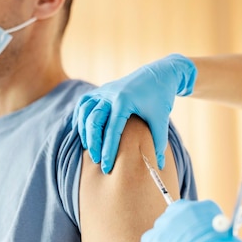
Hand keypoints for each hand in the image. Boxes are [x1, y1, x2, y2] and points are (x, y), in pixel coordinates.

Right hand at [72, 54, 196, 172]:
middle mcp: (110, 94)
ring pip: (85, 112)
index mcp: (124, 100)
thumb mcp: (161, 119)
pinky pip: (83, 104)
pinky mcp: (101, 90)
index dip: (108, 150)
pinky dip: (80, 118)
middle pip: (93, 121)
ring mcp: (103, 91)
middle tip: (96, 161)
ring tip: (88, 149)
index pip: (112, 129)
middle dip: (93, 143)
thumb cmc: (160, 97)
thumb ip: (158, 142)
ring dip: (84, 131)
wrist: (158, 74)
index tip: (107, 167)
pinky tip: (82, 132)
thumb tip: (158, 166)